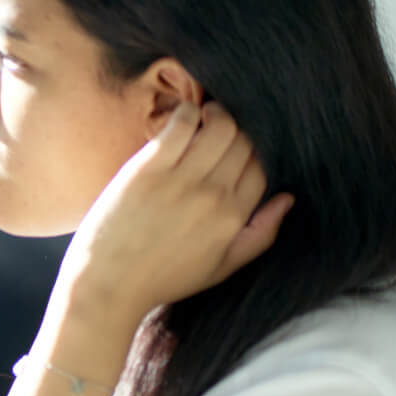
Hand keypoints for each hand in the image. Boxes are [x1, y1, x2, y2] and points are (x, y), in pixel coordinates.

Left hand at [62, 102, 293, 325]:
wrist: (107, 284)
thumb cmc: (162, 277)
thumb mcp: (221, 268)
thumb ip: (260, 234)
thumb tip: (287, 199)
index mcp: (233, 218)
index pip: (261, 167)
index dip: (253, 151)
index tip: (238, 146)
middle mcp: (213, 196)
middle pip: (243, 143)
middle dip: (238, 129)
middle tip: (220, 125)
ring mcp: (181, 180)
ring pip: (220, 127)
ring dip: (217, 114)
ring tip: (205, 116)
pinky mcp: (148, 169)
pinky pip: (181, 124)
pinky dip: (187, 112)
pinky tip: (184, 115)